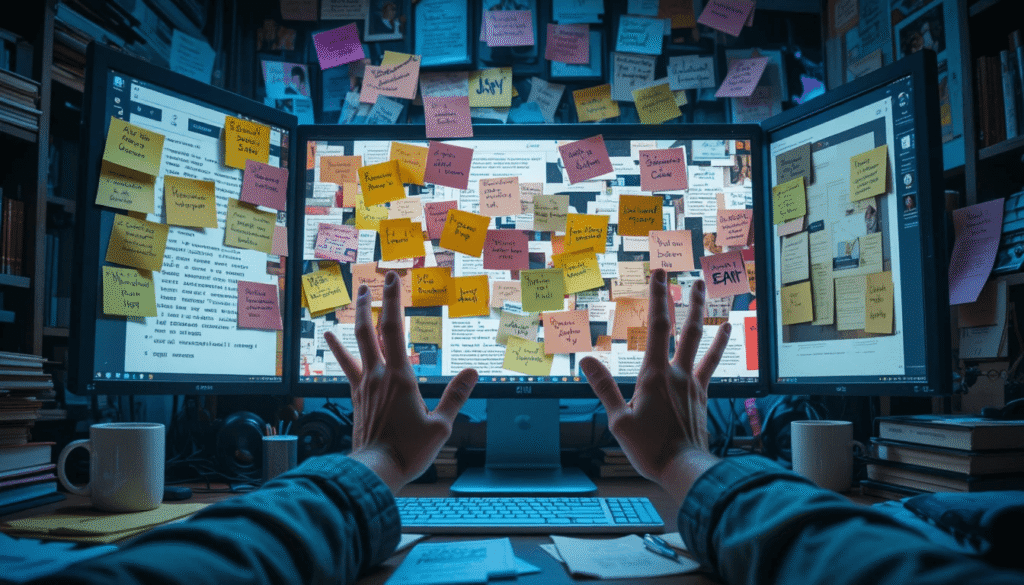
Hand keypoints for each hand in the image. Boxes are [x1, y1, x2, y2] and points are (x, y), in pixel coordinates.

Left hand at [325, 271, 477, 492]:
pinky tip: (331, 342)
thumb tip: (473, 372)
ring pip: (354, 345)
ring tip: (353, 301)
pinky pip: (347, 368)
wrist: (374, 471)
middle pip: (369, 330)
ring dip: (355, 320)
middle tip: (372, 282)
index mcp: (400, 377)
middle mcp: (377, 376)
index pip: (394, 329)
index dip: (393, 301)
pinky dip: (339, 351)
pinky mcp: (357, 399)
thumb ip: (456, 397)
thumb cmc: (408, 451)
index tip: (392, 279)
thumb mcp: (441, 426)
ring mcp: (364, 387)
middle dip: (370, 303)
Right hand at [580, 270, 729, 502]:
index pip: (658, 327)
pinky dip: (718, 346)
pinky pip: (711, 364)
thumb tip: (588, 360)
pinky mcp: (702, 396)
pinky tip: (726, 334)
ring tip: (706, 295)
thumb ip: (604, 387)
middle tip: (692, 278)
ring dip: (703, 316)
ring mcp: (693, 384)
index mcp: (655, 376)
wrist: (685, 468)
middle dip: (687, 300)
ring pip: (701, 342)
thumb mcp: (618, 420)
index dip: (659, 298)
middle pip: (686, 329)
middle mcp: (678, 374)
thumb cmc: (650, 448)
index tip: (660, 275)